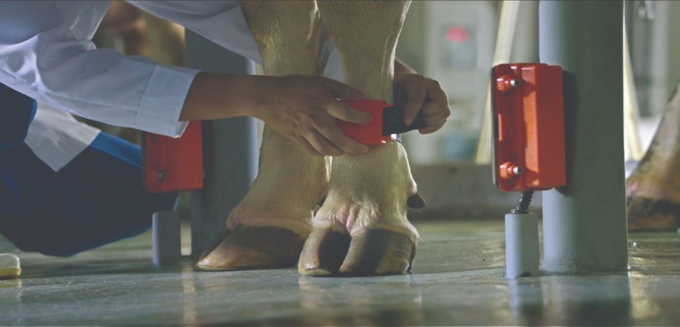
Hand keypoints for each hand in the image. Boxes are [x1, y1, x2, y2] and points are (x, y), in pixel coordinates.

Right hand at [252, 75, 372, 155]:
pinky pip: (313, 151)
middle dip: (355, 146)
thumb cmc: (293, 86)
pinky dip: (323, 153)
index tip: (369, 120)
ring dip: (340, 152)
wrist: (266, 97)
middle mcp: (316, 119)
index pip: (347, 114)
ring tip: (347, 150)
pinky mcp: (297, 138)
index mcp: (322, 103)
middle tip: (364, 149)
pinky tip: (329, 150)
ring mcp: (306, 131)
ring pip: (327, 148)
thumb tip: (359, 97)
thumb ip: (341, 89)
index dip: (361, 118)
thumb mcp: (319, 80)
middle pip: (340, 139)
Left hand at [393, 73, 450, 133]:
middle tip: (415, 118)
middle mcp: (433, 87)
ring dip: (431, 121)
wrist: (403, 86)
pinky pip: (443, 120)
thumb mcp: (394, 94)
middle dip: (426, 116)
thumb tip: (407, 122)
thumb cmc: (398, 90)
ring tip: (418, 121)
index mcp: (419, 81)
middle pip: (440, 104)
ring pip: (445, 112)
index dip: (412, 112)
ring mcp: (440, 96)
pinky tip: (421, 129)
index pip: (419, 98)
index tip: (406, 122)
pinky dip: (433, 127)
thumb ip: (400, 105)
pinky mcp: (442, 107)